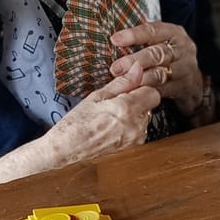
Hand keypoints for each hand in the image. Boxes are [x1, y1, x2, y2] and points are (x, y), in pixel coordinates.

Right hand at [0, 73, 159, 183]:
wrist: (66, 150)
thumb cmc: (77, 123)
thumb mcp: (97, 97)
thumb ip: (122, 83)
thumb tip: (138, 68)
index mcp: (127, 109)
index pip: (153, 93)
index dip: (141, 88)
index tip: (128, 89)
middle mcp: (136, 126)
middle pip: (150, 106)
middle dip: (137, 101)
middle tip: (115, 103)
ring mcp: (135, 139)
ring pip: (145, 118)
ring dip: (134, 114)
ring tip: (111, 117)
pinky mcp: (133, 148)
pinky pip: (139, 131)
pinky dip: (130, 126)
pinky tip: (113, 127)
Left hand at [110, 20, 204, 111]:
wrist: (193, 82)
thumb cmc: (167, 58)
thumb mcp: (159, 44)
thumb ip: (141, 42)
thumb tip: (111, 42)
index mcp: (174, 33)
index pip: (153, 31)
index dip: (133, 35)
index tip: (114, 40)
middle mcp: (183, 49)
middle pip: (157, 53)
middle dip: (134, 61)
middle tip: (115, 68)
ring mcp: (186, 68)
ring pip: (160, 73)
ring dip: (139, 79)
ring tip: (124, 83)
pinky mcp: (186, 87)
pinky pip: (164, 90)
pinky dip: (148, 92)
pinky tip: (135, 94)